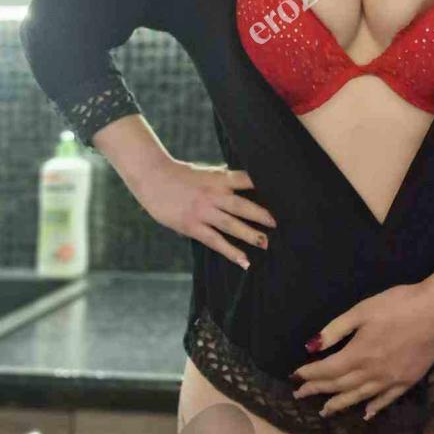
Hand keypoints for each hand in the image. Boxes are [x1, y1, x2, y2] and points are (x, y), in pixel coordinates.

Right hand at [138, 158, 276, 269]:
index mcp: (218, 178)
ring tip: (266, 243)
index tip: (282, 190)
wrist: (152, 177)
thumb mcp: (204, 172)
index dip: (263, 185)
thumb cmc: (180, 174)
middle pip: (242, 205)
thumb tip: (242, 182)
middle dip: (261, 215)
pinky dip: (231, 252)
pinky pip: (215, 241)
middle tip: (279, 223)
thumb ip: (222, 179)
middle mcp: (213, 194)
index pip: (246, 180)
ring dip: (250, 235)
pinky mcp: (192, 226)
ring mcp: (202, 211)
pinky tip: (244, 261)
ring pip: (231, 225)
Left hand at [289, 279, 433, 419]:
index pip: (327, 370)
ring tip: (325, 411)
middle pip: (339, 386)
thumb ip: (336, 329)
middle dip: (317, 390)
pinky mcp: (408, 381)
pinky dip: (373, 408)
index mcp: (358, 354)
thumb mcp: (362, 310)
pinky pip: (386, 400)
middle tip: (300, 395)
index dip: (309, 374)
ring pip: (359, 397)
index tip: (294, 377)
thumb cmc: (398, 305)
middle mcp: (372, 373)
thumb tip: (312, 347)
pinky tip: (366, 413)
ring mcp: (391, 380)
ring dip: (339, 404)